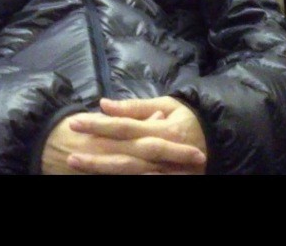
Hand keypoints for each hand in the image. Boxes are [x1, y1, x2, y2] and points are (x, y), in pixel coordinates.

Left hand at [42, 97, 206, 174]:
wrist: (216, 144)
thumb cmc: (186, 119)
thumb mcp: (167, 104)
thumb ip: (135, 107)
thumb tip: (104, 104)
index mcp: (161, 130)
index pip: (124, 127)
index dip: (99, 125)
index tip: (75, 122)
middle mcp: (161, 153)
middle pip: (124, 155)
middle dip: (96, 154)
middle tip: (69, 151)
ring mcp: (164, 172)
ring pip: (130, 173)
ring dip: (103, 170)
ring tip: (77, 165)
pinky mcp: (166, 180)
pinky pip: (143, 183)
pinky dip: (123, 180)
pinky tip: (100, 179)